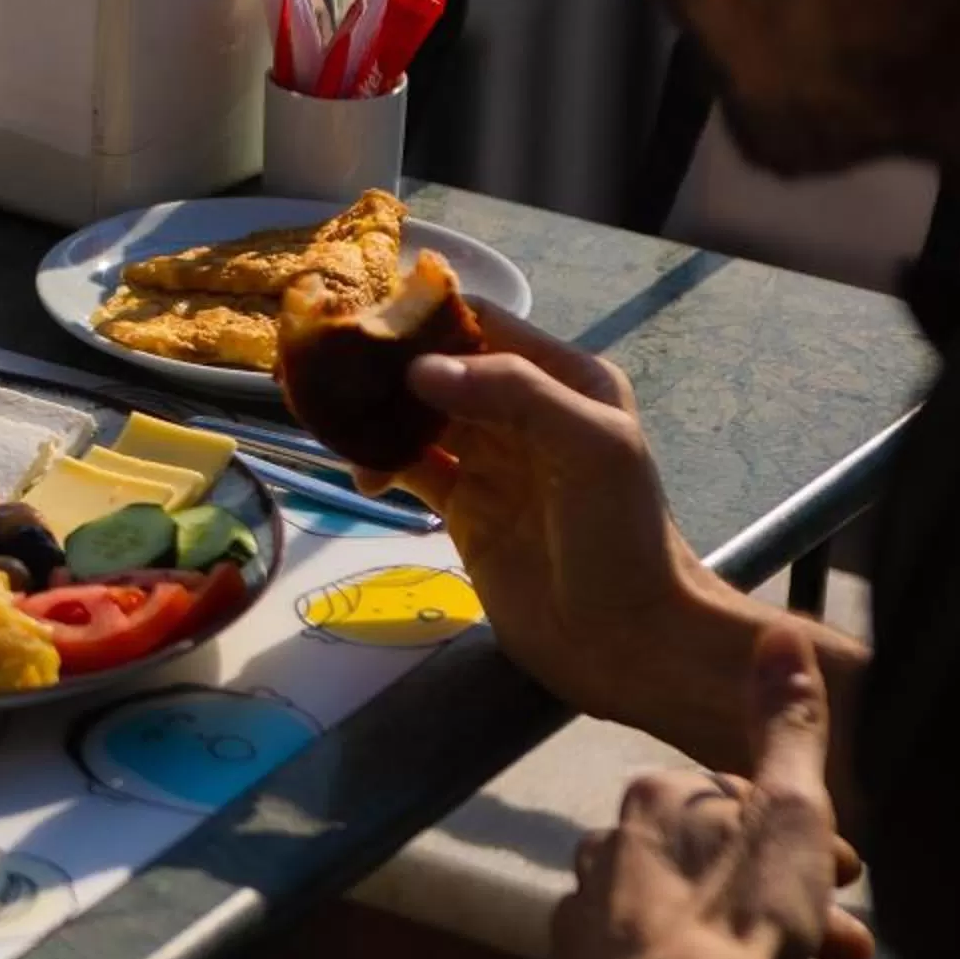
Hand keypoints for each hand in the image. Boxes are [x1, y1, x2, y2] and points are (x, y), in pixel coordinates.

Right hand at [355, 304, 712, 724]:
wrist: (628, 642)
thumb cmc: (622, 537)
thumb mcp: (590, 448)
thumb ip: (514, 393)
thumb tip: (419, 370)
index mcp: (563, 380)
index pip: (484, 324)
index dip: (426, 316)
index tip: (364, 320)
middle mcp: (523, 411)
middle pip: (440, 367)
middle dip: (388, 368)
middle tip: (331, 374)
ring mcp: (490, 461)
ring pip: (417, 417)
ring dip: (377, 417)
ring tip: (337, 426)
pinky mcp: (463, 508)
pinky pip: (410, 467)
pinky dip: (379, 463)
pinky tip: (363, 475)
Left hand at [542, 628, 873, 958]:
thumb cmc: (737, 915)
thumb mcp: (788, 810)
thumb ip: (786, 727)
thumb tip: (780, 635)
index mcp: (652, 803)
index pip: (735, 809)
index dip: (797, 843)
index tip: (846, 879)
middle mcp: (600, 851)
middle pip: (709, 874)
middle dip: (783, 907)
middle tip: (844, 947)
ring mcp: (577, 926)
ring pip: (678, 934)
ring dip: (744, 958)